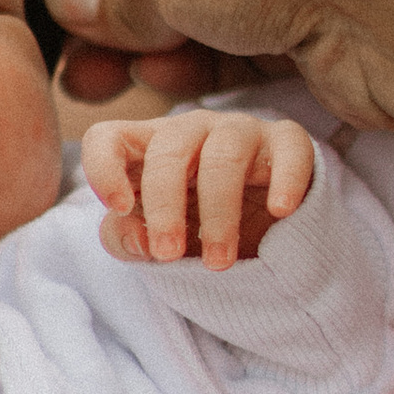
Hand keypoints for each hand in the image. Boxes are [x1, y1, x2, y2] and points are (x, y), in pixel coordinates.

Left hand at [84, 110, 316, 269]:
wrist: (263, 237)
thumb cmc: (195, 230)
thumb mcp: (152, 242)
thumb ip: (126, 238)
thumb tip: (140, 238)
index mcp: (148, 149)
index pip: (107, 136)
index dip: (104, 167)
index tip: (119, 207)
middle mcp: (191, 131)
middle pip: (167, 149)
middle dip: (164, 206)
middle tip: (168, 255)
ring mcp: (240, 131)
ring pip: (223, 154)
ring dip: (219, 212)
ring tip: (219, 261)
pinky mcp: (287, 143)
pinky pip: (289, 149)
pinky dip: (285, 179)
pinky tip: (280, 211)